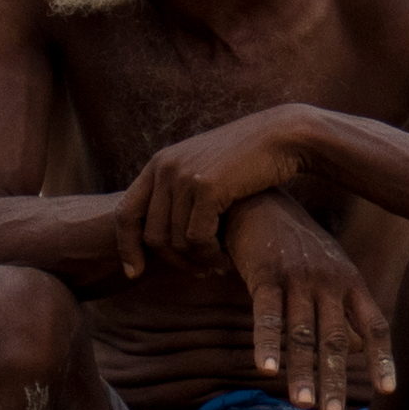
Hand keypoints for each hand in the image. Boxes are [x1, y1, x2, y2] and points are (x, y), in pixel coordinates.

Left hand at [119, 113, 320, 271]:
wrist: (282, 136)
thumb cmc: (249, 159)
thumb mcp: (204, 170)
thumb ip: (179, 193)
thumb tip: (160, 236)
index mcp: (159, 163)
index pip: (126, 213)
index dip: (126, 247)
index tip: (134, 273)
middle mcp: (165, 168)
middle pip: (152, 236)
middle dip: (175, 262)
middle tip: (200, 271)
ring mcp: (184, 177)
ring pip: (176, 242)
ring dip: (198, 261)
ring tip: (218, 264)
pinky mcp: (208, 188)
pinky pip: (198, 239)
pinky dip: (212, 255)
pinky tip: (227, 257)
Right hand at [221, 196, 394, 409]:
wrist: (261, 201)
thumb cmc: (297, 245)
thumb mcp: (330, 271)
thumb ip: (345, 307)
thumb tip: (359, 349)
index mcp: (351, 282)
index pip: (375, 325)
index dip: (382, 358)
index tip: (388, 391)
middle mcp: (330, 281)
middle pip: (336, 338)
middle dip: (335, 378)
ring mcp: (298, 277)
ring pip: (302, 333)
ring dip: (302, 371)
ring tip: (303, 405)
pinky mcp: (265, 274)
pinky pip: (267, 315)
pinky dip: (267, 344)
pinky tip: (266, 371)